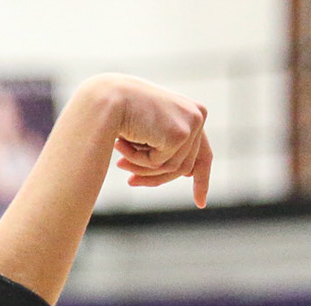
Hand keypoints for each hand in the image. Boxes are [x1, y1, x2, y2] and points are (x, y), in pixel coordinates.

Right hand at [93, 75, 211, 207]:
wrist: (107, 97)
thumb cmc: (121, 112)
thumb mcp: (148, 131)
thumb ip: (165, 148)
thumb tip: (181, 174)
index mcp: (193, 113)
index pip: (203, 154)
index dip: (202, 180)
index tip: (200, 204)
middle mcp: (198, 116)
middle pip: (185, 166)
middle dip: (156, 179)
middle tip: (130, 182)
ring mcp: (192, 124)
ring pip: (173, 169)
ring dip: (143, 169)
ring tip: (120, 161)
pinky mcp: (180, 134)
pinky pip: (161, 164)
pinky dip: (140, 161)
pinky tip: (124, 146)